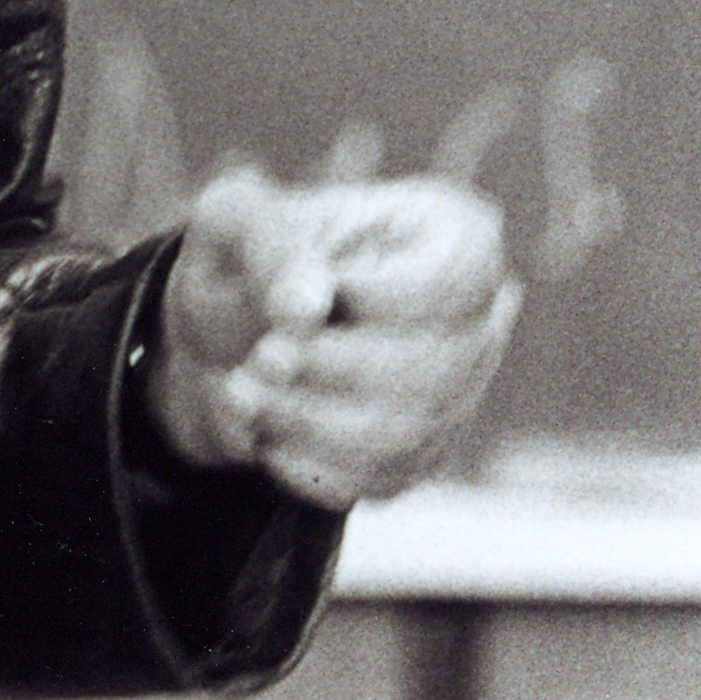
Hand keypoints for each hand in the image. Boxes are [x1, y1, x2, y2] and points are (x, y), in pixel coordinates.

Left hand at [148, 169, 520, 507]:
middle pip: (435, 366)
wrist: (228, 330)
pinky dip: (310, 463)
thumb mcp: (243, 221)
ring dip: (308, 420)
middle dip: (330, 368)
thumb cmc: (252, 256)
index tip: (302, 298)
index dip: (378, 297)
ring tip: (242, 391)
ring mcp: (456, 395)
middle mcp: (473, 317)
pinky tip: (263, 432)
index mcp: (448, 232)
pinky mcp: (421, 455)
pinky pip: (380, 478)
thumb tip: (307, 304)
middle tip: (261, 356)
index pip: (460, 277)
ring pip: (407, 432)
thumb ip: (274, 248)